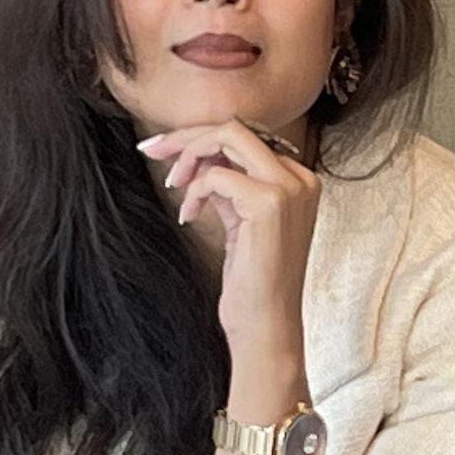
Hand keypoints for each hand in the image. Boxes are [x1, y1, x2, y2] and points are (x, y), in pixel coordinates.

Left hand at [137, 117, 319, 353]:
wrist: (266, 324)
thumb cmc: (253, 282)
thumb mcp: (242, 222)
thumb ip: (231, 187)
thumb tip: (199, 157)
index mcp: (300, 182)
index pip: (247, 139)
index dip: (203, 141)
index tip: (167, 151)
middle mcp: (301, 179)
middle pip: (236, 129)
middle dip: (188, 137)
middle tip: (153, 150)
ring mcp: (289, 189)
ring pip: (227, 138)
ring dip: (188, 156)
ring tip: (173, 185)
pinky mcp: (270, 202)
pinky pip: (216, 175)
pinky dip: (194, 191)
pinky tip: (190, 216)